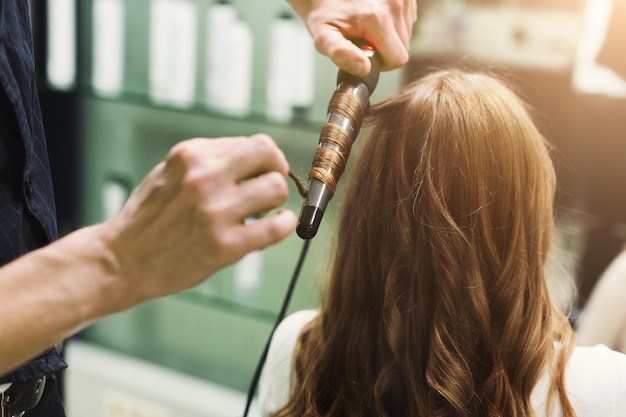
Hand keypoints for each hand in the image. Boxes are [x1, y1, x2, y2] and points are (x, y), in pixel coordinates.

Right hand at [101, 134, 296, 306]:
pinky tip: (277, 226)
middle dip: (277, 170)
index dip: (265, 159)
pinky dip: (284, 225)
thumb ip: (208, 161)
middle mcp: (204, 177)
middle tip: (269, 188)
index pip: (253, 142)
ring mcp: (215, 211)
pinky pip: (276, 227)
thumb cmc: (149, 218)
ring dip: (276, 201)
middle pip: (270, 155)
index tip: (261, 173)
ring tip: (262, 212)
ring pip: (276, 188)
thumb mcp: (170, 172)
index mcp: (191, 154)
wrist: (121, 261)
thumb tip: (255, 159)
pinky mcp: (224, 245)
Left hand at [288, 0, 417, 76]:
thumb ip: (341, 55)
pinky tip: (375, 17)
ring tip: (368, 27)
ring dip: (390, 36)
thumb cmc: (324, 14)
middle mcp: (393, 4)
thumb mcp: (324, 37)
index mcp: (377, 18)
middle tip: (365, 40)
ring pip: (406, 34)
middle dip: (386, 50)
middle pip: (404, 47)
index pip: (398, 59)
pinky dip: (393, 23)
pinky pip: (407, 19)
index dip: (382, 63)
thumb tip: (364, 69)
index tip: (367, 54)